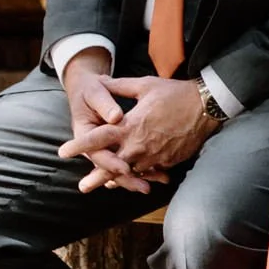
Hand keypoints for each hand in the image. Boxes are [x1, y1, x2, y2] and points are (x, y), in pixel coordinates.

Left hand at [58, 74, 220, 193]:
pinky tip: (133, 177)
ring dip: (117, 179)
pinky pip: (148, 172)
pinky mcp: (166, 161)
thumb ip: (119, 87)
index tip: (62, 152)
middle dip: (96, 177)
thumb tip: (101, 81)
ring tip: (105, 186)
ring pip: (130, 172)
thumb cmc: (174, 93)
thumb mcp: (145, 85)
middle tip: (82, 187)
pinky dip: (139, 175)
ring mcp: (154, 156)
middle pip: (112, 165)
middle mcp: (139, 144)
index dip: (79, 146)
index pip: (98, 138)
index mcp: (130, 125)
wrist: (206, 106)